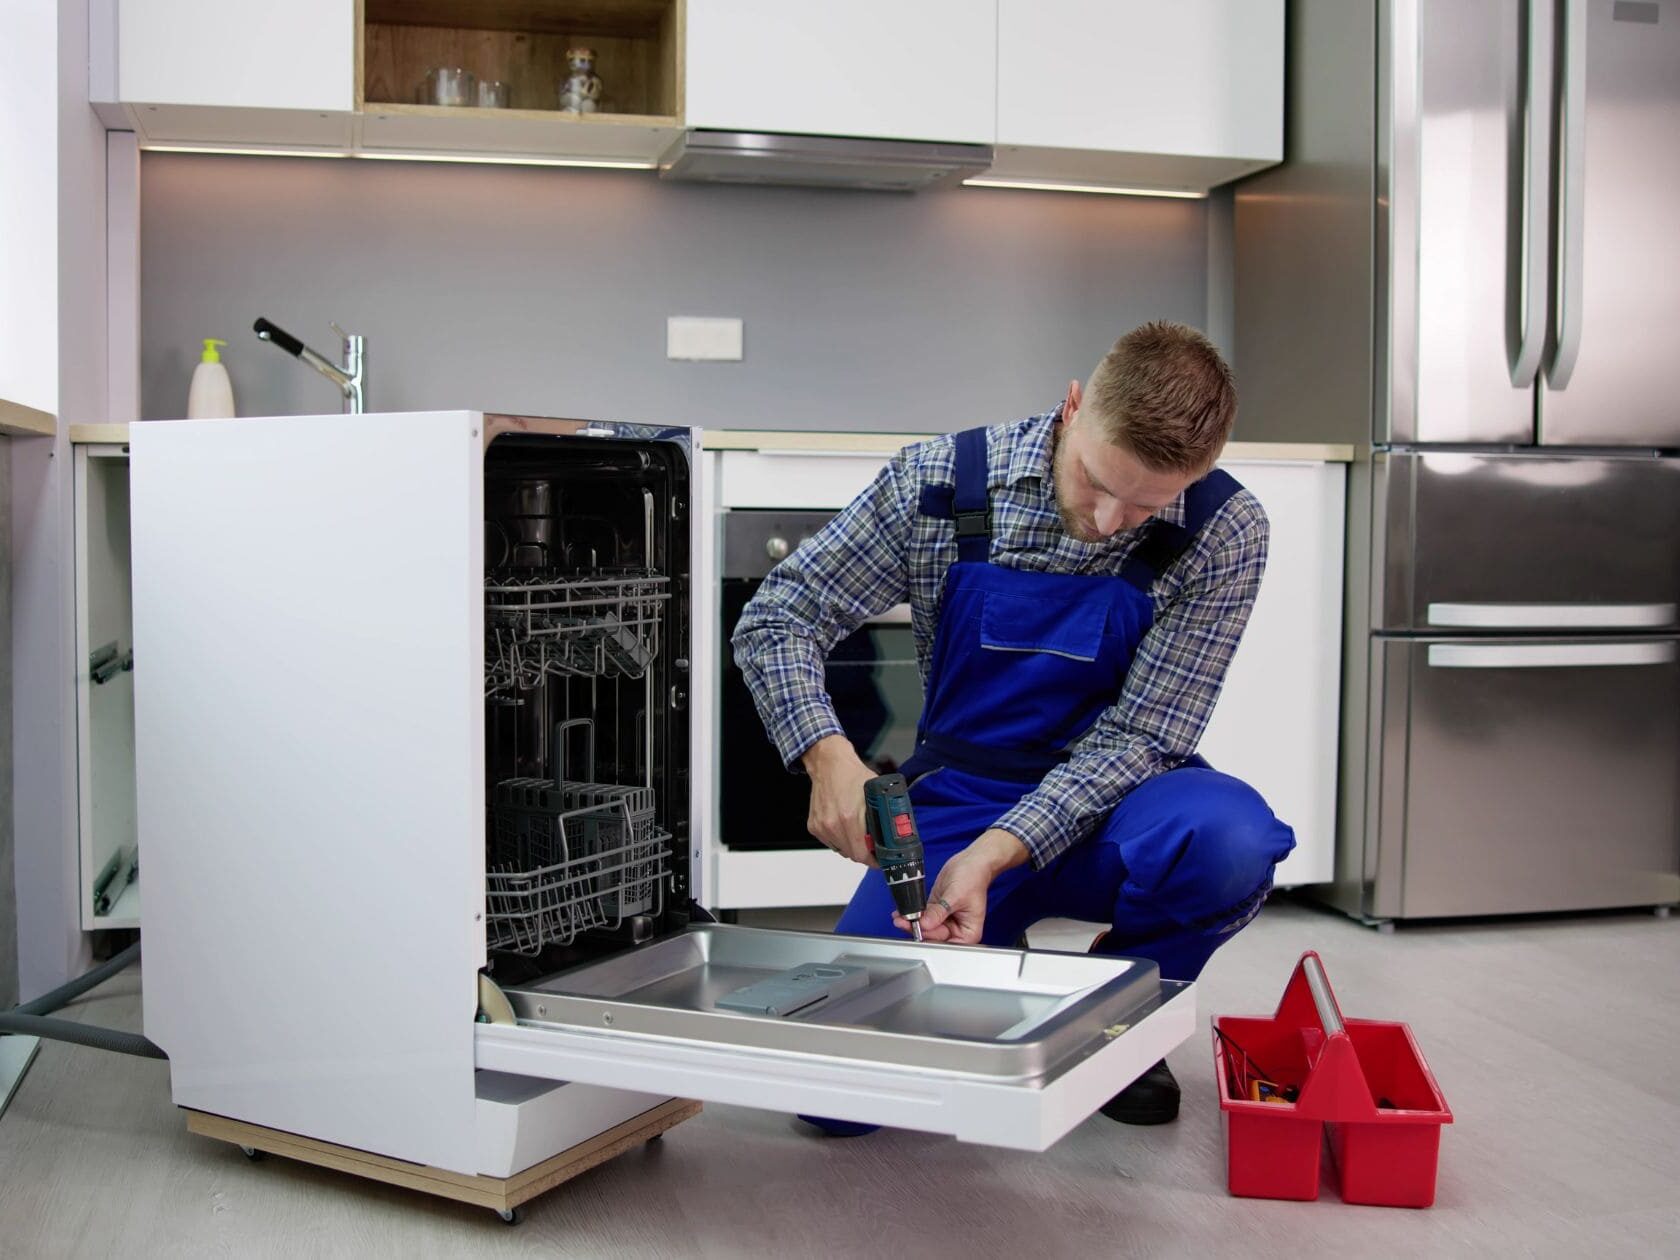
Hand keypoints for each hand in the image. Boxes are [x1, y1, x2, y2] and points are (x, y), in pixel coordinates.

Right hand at [802, 735, 878, 866]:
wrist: (829, 764)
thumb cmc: (852, 775)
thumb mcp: (876, 794)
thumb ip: (884, 815)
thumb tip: (895, 832)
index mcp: (849, 817)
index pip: (861, 854)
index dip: (873, 860)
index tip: (880, 859)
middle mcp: (832, 824)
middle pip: (852, 855)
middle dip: (865, 854)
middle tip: (873, 848)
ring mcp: (822, 826)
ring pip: (841, 850)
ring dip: (851, 847)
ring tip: (859, 834)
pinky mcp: (814, 826)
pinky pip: (831, 843)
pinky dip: (839, 839)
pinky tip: (845, 827)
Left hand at [897, 828, 1029, 944]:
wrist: (970, 862)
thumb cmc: (973, 878)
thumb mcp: (956, 896)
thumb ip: (939, 912)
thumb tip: (925, 924)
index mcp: (967, 933)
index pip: (945, 941)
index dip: (930, 936)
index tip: (916, 929)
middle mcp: (956, 930)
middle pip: (933, 936)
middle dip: (917, 929)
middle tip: (902, 922)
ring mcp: (944, 921)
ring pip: (925, 927)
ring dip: (912, 922)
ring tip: (899, 917)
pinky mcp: (936, 911)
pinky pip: (922, 916)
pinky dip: (913, 914)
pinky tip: (903, 912)